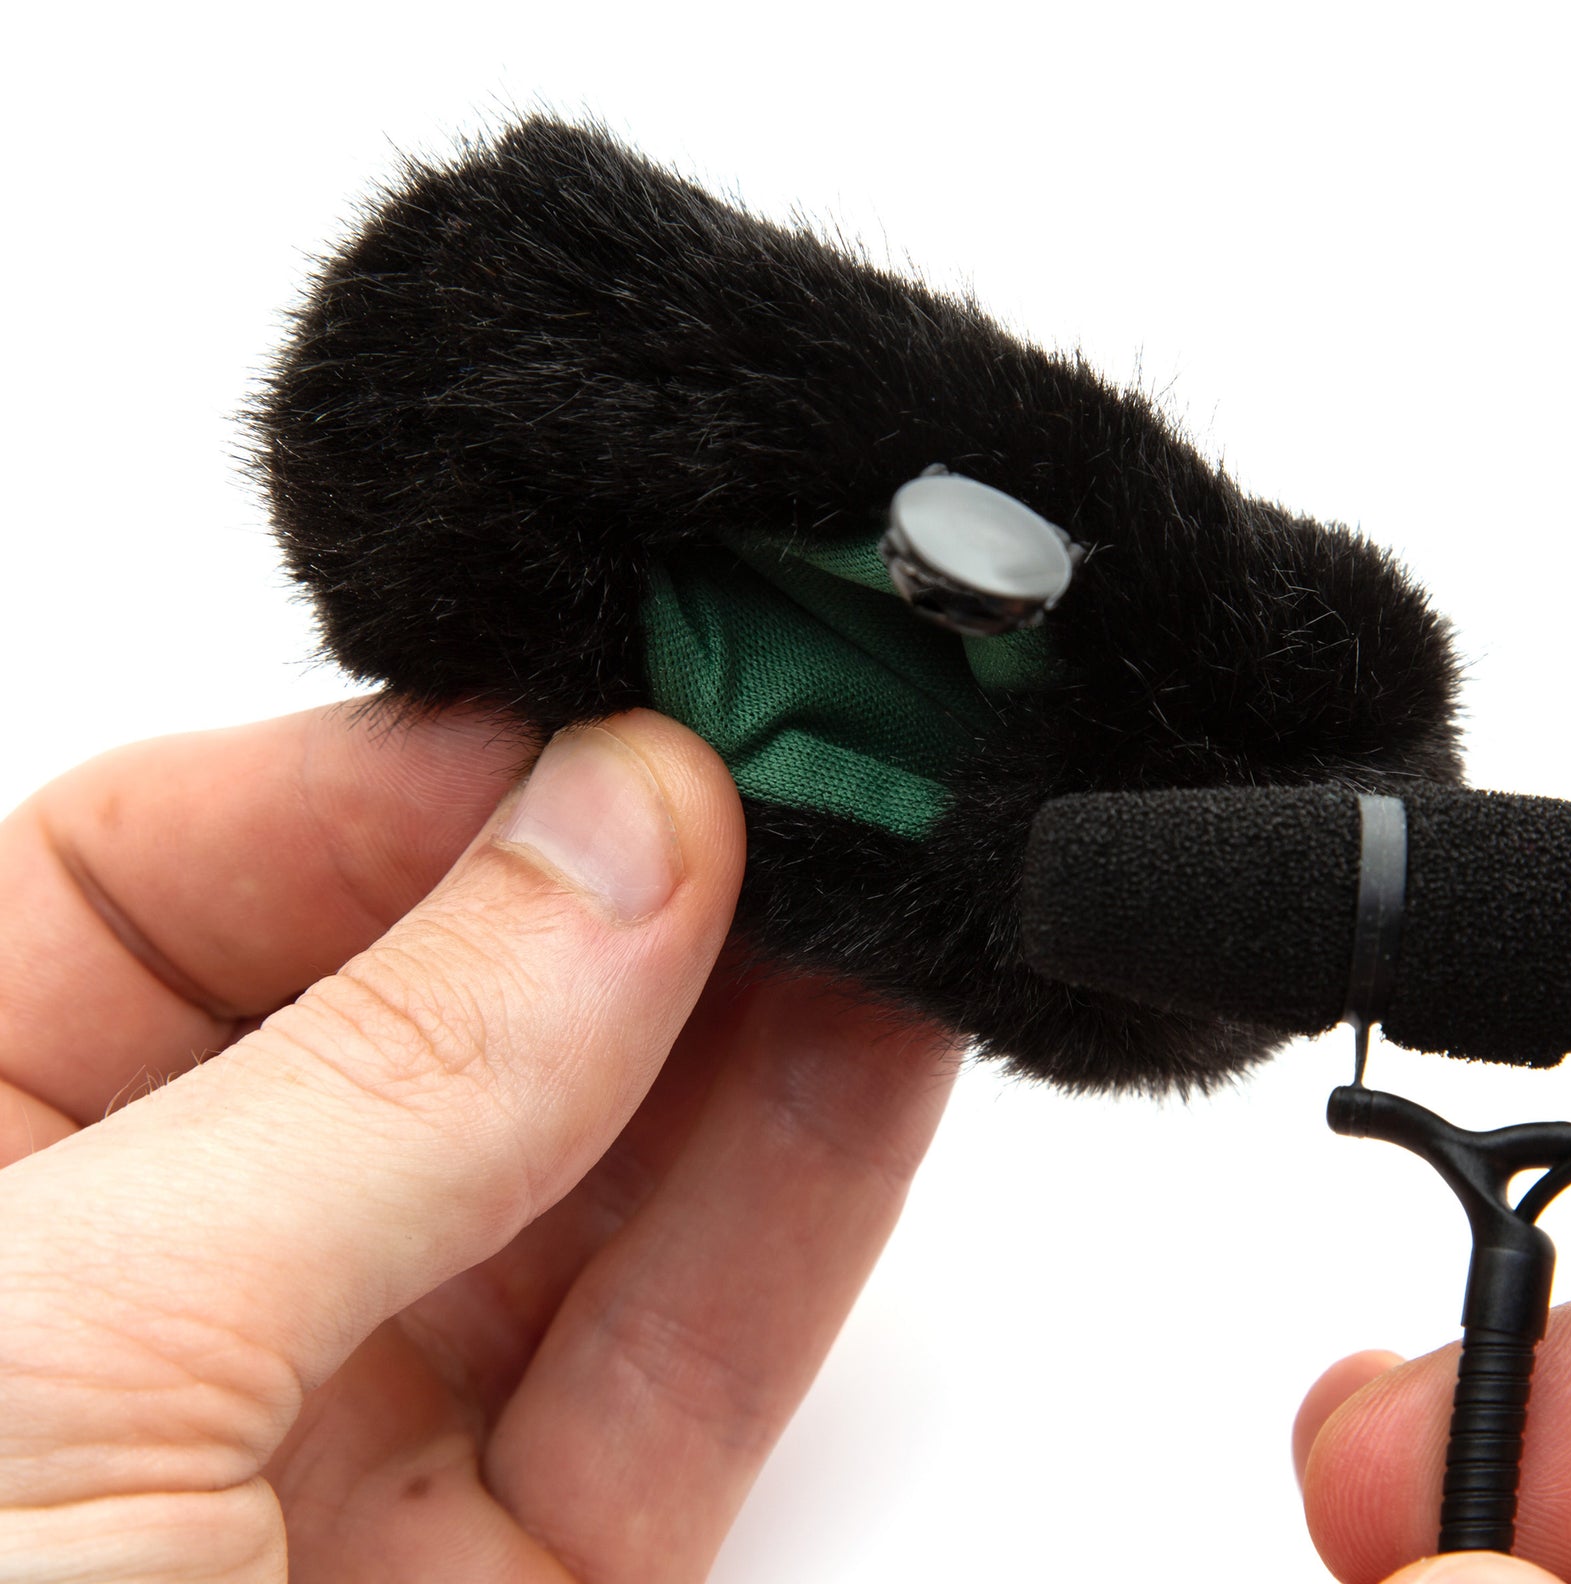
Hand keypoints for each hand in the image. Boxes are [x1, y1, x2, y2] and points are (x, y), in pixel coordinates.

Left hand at [0, 704, 956, 1581]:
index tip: (594, 718)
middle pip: (415, 1014)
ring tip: (886, 859)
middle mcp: (154, 1298)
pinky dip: (803, 1203)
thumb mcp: (77, 1344)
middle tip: (797, 744)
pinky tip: (891, 1039)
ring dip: (755, 1019)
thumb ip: (383, 1079)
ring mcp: (335, 1450)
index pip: (160, 877)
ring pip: (583, 1178)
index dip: (386, 776)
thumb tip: (629, 822)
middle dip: (616, 879)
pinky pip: (681, 1368)